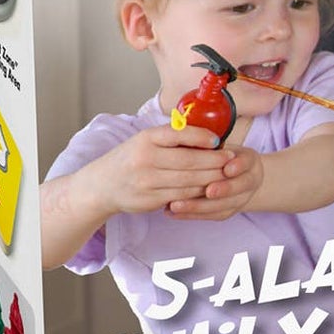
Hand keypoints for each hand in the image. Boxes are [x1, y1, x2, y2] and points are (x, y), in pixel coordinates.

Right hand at [84, 124, 232, 215]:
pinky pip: (182, 196)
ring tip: (225, 173)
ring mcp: (147, 181)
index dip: (202, 137)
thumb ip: (171, 137)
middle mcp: (146, 159)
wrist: (101, 186)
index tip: (218, 140)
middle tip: (231, 159)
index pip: (179, 134)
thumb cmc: (130, 158)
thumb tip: (207, 137)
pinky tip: (208, 187)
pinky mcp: (150, 200)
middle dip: (215, 160)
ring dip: (211, 178)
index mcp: (146, 139)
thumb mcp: (144, 140)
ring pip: (189, 180)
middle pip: (190, 160)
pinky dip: (198, 192)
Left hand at [169, 145, 263, 219]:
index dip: (238, 166)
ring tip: (176, 204)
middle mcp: (249, 182)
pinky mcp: (226, 212)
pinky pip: (210, 216)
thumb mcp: (220, 143)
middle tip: (207, 190)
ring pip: (222, 207)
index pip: (246, 163)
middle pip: (239, 188)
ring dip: (199, 206)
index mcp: (249, 160)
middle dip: (223, 189)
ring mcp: (240, 200)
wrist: (235, 172)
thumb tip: (189, 138)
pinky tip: (172, 212)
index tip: (227, 169)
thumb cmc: (220, 152)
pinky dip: (191, 215)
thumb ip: (209, 144)